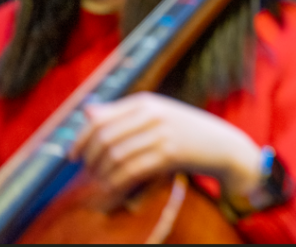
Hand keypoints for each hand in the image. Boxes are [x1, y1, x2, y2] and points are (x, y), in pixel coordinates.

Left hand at [70, 92, 263, 207]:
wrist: (223, 145)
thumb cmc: (187, 132)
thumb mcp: (157, 114)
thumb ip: (123, 113)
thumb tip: (87, 111)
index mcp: (145, 102)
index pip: (99, 119)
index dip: (80, 139)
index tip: (72, 157)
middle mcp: (152, 114)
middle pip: (104, 138)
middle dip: (91, 161)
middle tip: (89, 175)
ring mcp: (162, 133)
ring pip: (115, 157)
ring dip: (103, 176)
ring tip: (102, 186)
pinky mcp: (170, 153)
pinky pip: (131, 171)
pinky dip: (117, 185)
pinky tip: (113, 193)